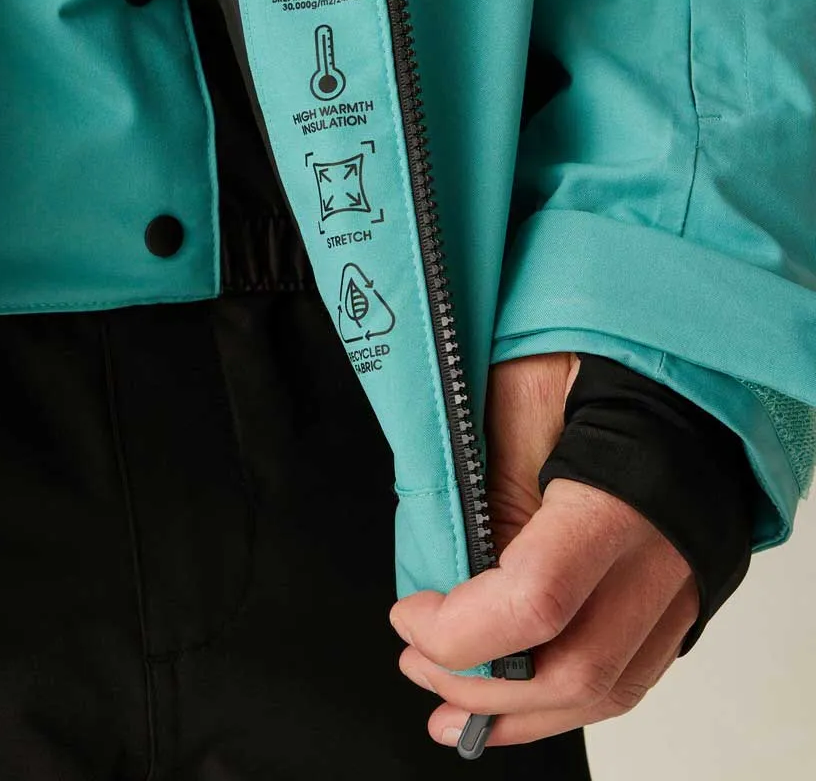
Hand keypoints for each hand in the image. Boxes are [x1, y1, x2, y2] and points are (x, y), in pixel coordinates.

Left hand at [390, 353, 698, 746]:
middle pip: (572, 671)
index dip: (458, 628)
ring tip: (450, 709)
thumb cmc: (588, 372)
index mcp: (614, 500)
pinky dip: (561, 700)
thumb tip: (438, 571)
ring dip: (518, 713)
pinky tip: (513, 705)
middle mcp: (660, 559)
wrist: (671, 380)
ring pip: (603, 691)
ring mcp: (677, 589)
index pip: (535, 599)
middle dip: (478, 686)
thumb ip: (479, 489)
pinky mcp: (676, 601)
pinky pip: (624, 676)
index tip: (408, 612)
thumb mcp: (514, 402)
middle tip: (416, 662)